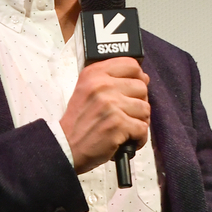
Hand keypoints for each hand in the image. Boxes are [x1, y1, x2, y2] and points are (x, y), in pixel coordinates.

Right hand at [60, 57, 150, 173]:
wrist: (65, 146)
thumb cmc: (79, 121)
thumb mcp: (87, 90)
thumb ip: (112, 80)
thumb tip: (144, 78)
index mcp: (94, 74)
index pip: (131, 64)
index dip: (138, 77)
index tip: (133, 89)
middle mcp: (102, 86)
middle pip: (142, 87)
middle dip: (138, 103)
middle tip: (125, 114)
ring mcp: (111, 105)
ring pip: (145, 109)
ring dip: (139, 121)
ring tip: (124, 127)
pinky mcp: (118, 124)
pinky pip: (143, 128)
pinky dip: (138, 138)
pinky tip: (126, 139)